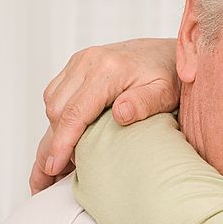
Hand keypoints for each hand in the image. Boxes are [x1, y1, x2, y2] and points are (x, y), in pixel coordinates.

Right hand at [29, 38, 179, 194]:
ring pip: (52, 102)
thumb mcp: (166, 92)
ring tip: (62, 158)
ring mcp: (80, 61)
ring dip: (55, 130)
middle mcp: (88, 61)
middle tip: (59, 171)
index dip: (61, 143)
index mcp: (108, 70)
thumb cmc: (170, 75)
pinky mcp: (78, 65)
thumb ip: (145, 103)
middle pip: (57, 109)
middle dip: (55, 142)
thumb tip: (121, 114)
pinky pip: (56, 93)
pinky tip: (68, 135)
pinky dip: (58, 116)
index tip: (53, 167)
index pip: (74, 112)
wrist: (168, 52)